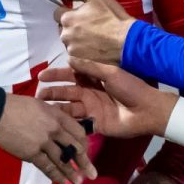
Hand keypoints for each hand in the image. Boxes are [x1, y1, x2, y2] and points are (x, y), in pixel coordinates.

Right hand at [0, 93, 96, 183]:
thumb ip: (53, 116)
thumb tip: (60, 128)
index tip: (86, 152)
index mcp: (57, 115)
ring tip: (79, 182)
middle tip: (91, 173)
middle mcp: (54, 129)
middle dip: (84, 162)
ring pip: (63, 160)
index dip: (84, 144)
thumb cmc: (16, 105)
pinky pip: (47, 167)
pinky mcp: (32, 153)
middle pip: (75, 148)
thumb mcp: (40, 105)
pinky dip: (55, 175)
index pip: (78, 132)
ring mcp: (44, 142)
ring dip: (72, 173)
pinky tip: (61, 182)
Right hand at [38, 59, 176, 139]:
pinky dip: (67, 123)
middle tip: (37, 96)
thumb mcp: (110, 73)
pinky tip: (55, 124)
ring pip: (69, 108)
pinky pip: (78, 124)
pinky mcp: (95, 125)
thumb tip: (69, 58)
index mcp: (93, 79)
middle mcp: (90, 94)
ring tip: (42, 110)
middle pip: (66, 93)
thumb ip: (90, 67)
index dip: (55, 76)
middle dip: (51, 93)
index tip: (41, 76)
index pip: (70, 76)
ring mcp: (91, 110)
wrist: (147, 110)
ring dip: (56, 108)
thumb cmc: (131, 87)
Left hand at [53, 0, 133, 66]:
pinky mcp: (79, 62)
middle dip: (72, 26)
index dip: (71, 12)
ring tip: (93, 38)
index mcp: (67, 18)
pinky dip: (81, 51)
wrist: (127, 42)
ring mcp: (71, 50)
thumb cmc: (113, 16)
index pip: (58, 12)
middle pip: (63, 28)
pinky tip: (94, 48)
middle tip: (90, 26)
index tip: (83, 14)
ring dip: (76, 39)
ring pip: (69, 42)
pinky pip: (75, 54)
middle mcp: (65, 35)